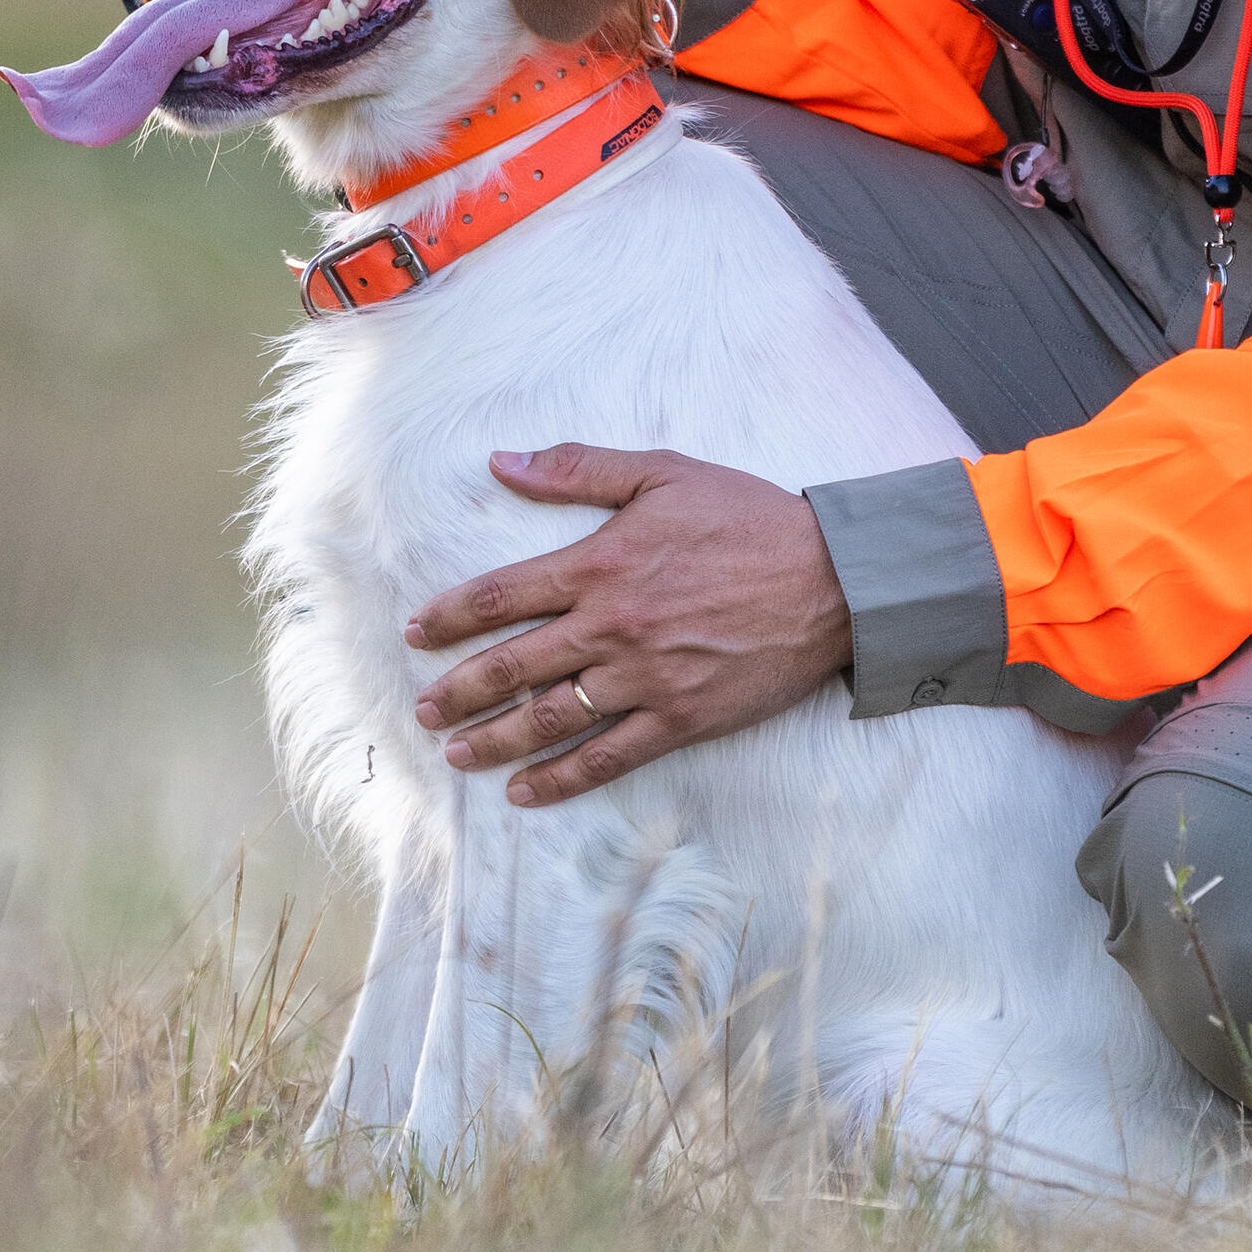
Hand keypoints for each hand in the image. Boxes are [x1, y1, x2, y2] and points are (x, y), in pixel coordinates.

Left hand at [408, 446, 854, 807]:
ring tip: (456, 755)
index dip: (449, 617)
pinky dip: (561, 778)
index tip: (418, 634)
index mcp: (599, 565)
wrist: (834, 580)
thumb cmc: (750, 520)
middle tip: (424, 712)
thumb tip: (502, 462)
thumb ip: (578, 469)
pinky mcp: (680, 718)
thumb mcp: (663, 473)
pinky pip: (607, 756)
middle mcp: (611, 628)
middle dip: (458, 692)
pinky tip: (525, 790)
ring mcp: (644, 679)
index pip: (500, 596)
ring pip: (548, 719)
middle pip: (511, 666)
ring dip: (494, 741)